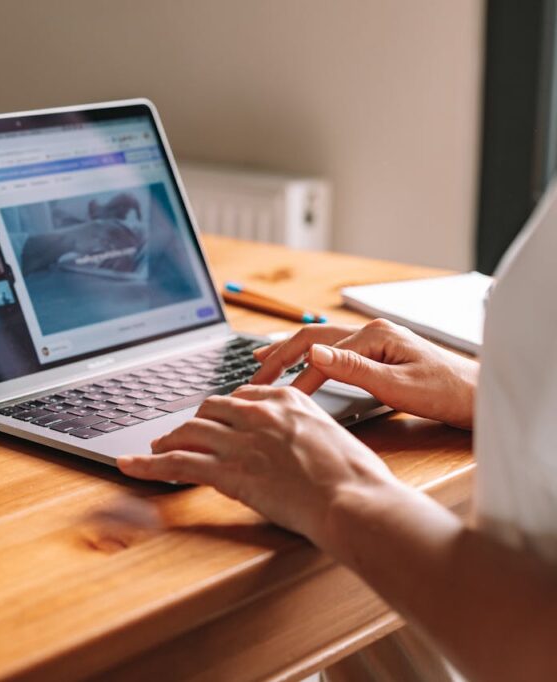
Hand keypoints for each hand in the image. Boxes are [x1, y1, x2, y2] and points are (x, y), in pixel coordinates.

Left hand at [117, 385, 398, 551]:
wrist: (355, 500)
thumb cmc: (355, 478)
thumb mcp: (332, 438)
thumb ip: (305, 431)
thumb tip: (295, 444)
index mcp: (286, 399)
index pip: (240, 397)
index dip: (222, 413)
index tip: (215, 421)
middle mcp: (258, 413)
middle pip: (209, 410)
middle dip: (193, 423)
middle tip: (182, 435)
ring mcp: (239, 440)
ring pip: (188, 432)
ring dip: (167, 440)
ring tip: (155, 448)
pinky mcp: (226, 470)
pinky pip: (175, 463)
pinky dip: (145, 465)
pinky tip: (127, 466)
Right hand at [250, 318, 478, 428]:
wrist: (478, 395)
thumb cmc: (445, 393)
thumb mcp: (396, 386)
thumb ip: (352, 369)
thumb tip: (313, 355)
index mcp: (374, 335)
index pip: (319, 355)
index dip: (295, 379)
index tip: (276, 400)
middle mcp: (371, 332)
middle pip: (312, 338)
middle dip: (279, 355)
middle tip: (254, 374)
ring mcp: (375, 340)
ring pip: (320, 342)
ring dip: (290, 351)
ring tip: (264, 362)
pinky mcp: (379, 352)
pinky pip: (334, 350)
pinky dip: (310, 356)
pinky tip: (301, 363)